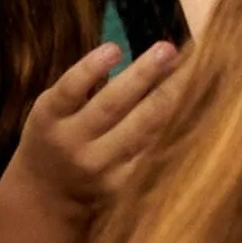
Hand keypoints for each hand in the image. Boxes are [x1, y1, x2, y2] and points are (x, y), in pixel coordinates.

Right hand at [12, 40, 195, 217]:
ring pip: (139, 130)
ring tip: (190, 72)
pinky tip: (193, 107)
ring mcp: (98, 167)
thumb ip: (83, 85)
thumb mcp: (53, 110)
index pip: (70, 89)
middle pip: (112, 106)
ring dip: (167, 98)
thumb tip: (132, 51)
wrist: (48, 195)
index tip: (115, 47)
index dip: (91, 68)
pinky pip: (151, 153)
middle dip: (143, 75)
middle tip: (168, 49)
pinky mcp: (121, 187)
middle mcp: (72, 143)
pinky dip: (172, 129)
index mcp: (49, 117)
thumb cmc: (57, 136)